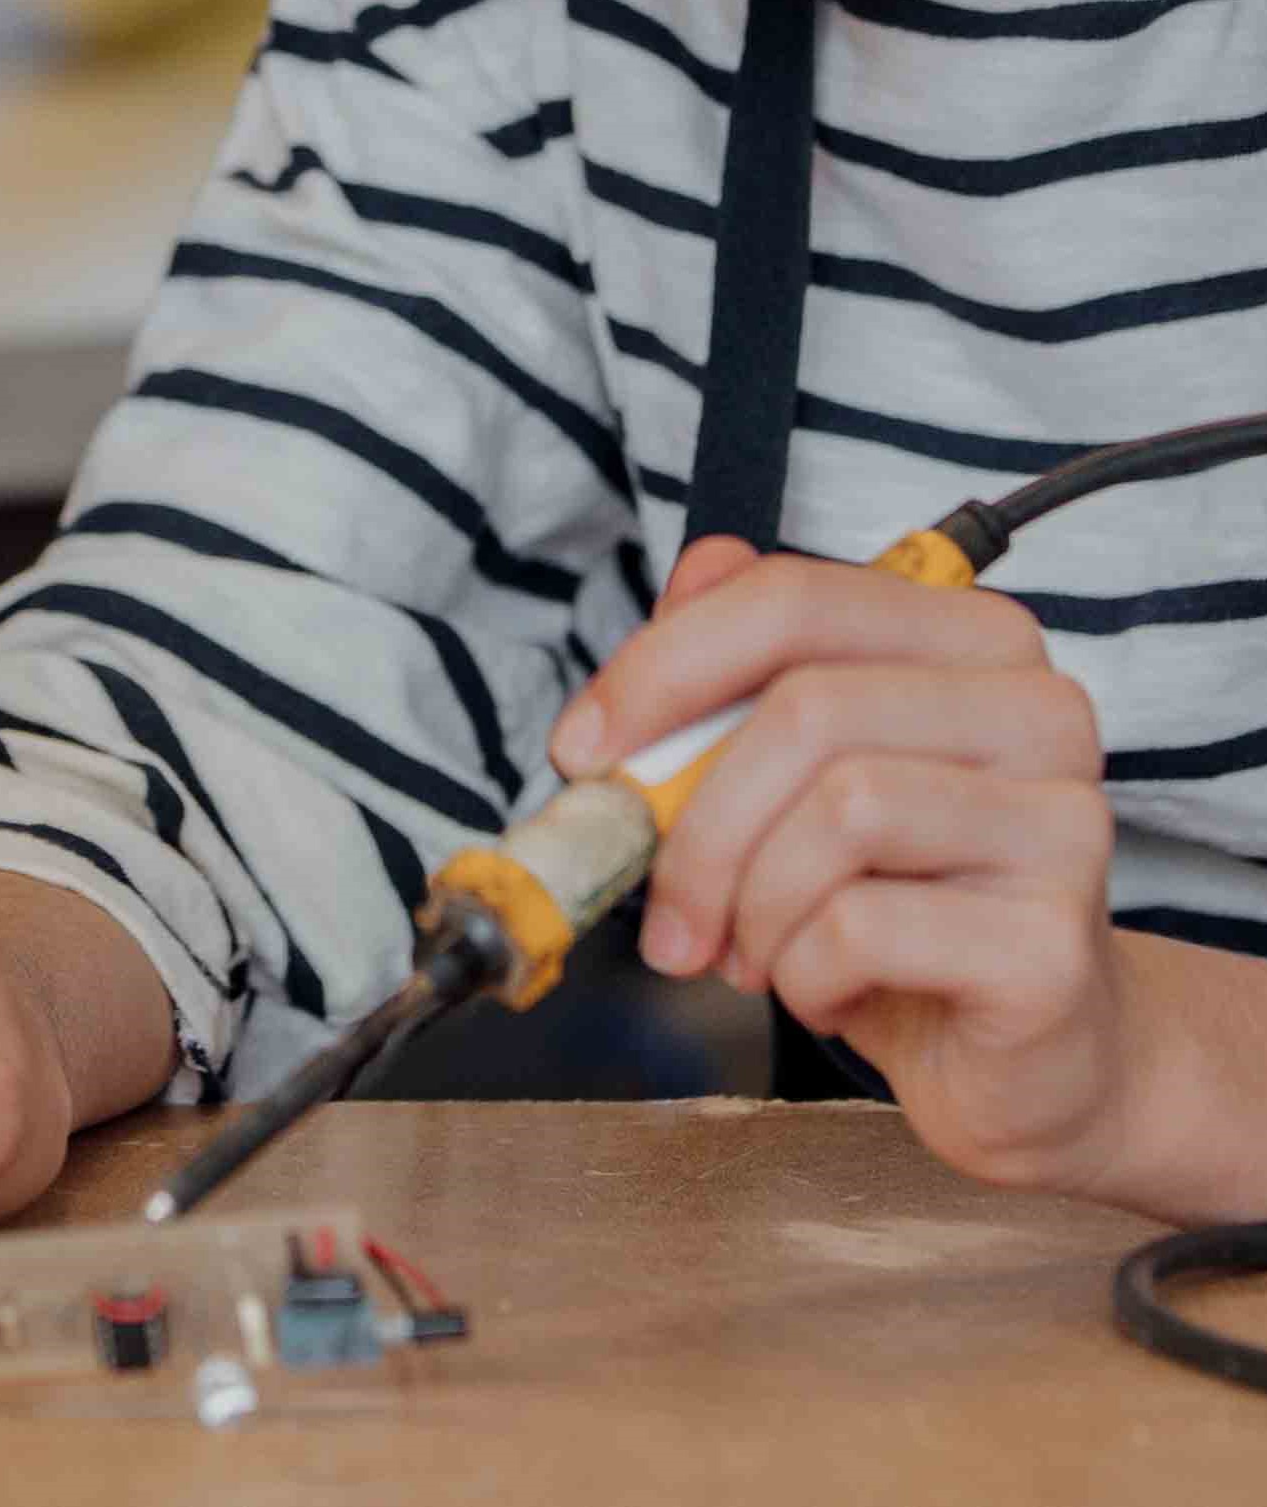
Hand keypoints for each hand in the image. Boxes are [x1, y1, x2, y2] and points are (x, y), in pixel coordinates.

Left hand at [557, 536, 1133, 1195]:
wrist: (1033, 1060)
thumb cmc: (901, 899)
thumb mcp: (802, 776)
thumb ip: (741, 670)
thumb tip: (682, 584)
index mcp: (971, 639)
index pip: (790, 601)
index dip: (660, 668)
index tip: (581, 751)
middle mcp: (1037, 710)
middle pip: (807, 710)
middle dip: (697, 820)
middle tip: (663, 906)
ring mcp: (1064, 824)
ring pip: (840, 813)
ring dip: (753, 904)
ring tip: (753, 953)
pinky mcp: (1053, 944)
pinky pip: (863, 927)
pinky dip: (803, 971)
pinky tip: (824, 991)